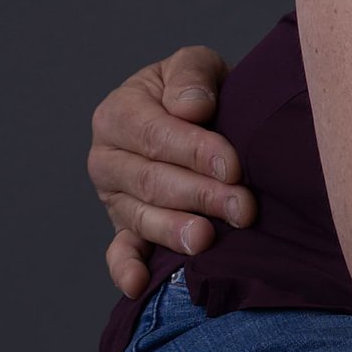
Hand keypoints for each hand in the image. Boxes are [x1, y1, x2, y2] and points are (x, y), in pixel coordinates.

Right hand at [88, 46, 250, 294]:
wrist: (202, 117)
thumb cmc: (199, 90)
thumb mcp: (195, 65)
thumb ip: (191, 77)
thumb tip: (191, 108)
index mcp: (118, 113)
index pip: (154, 135)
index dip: (193, 151)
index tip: (232, 166)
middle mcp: (107, 158)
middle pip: (152, 181)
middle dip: (200, 195)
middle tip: (243, 208)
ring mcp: (114, 197)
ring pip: (141, 217)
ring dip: (175, 231)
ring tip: (207, 240)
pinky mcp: (125, 228)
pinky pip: (121, 252)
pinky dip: (126, 269)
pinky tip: (137, 286)